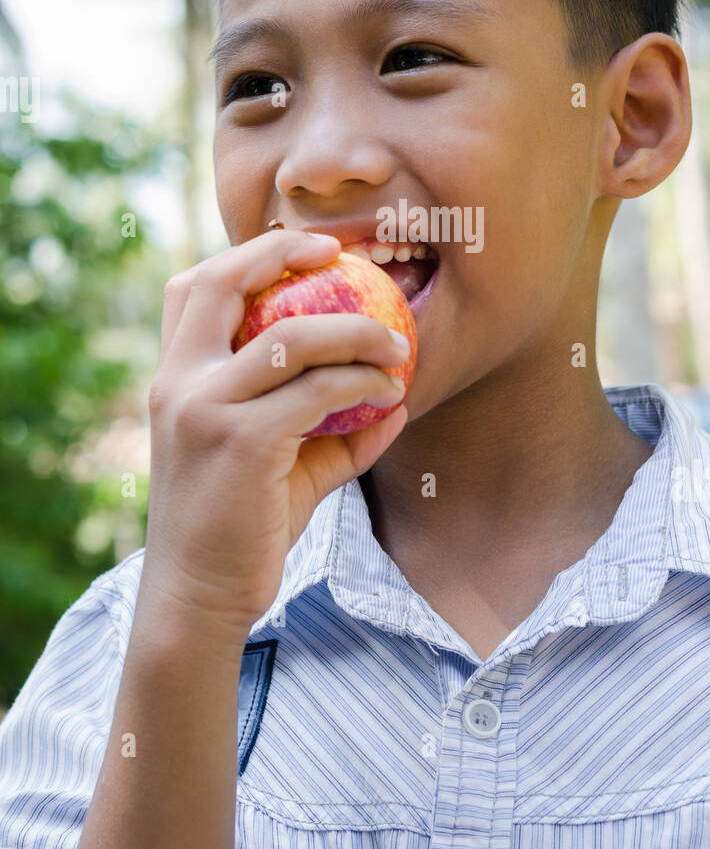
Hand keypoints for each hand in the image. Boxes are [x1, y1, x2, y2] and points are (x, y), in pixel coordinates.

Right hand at [140, 229, 410, 636]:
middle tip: (343, 254)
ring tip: (397, 344)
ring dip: (354, 331)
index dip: (248, 253)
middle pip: (221, 281)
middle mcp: (178, 383)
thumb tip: (396, 400)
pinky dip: (360, 384)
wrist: (199, 599)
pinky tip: (390, 395)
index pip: (192, 287)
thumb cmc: (240, 528)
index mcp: (173, 378)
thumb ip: (331, 429)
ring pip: (290, 336)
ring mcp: (205, 408)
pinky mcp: (241, 442)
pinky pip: (316, 392)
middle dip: (282, 250)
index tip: (309, 249)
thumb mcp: (282, 465)